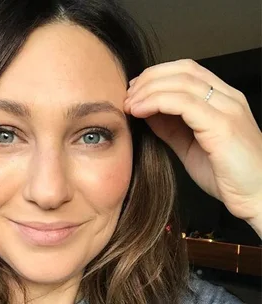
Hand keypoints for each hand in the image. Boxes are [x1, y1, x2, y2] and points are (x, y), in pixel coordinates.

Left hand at [124, 59, 261, 237]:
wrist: (257, 198)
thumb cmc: (226, 174)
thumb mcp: (189, 145)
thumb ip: (169, 126)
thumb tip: (145, 111)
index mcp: (222, 99)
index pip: (186, 70)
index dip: (156, 75)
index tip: (134, 89)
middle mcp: (228, 98)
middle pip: (183, 70)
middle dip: (149, 78)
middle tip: (128, 95)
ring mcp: (227, 109)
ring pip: (182, 82)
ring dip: (148, 90)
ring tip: (130, 103)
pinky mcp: (223, 126)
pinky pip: (184, 103)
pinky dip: (156, 102)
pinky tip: (139, 111)